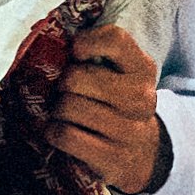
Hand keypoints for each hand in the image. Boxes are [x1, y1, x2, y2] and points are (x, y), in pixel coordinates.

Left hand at [48, 24, 169, 194]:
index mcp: (143, 68)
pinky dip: (53, 132)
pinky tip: (60, 132)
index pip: (115, 38)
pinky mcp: (113, 157)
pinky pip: (65, 135)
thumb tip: (51, 36)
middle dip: (62, 83)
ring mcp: (129, 130)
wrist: (141, 154)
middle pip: (76, 77)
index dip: (85, 41)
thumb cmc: (116, 103)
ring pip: (67, 106)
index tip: (76, 53)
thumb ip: (97, 52)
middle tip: (67, 91)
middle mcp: (141, 97)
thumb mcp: (120, 74)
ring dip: (57, 110)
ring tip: (66, 113)